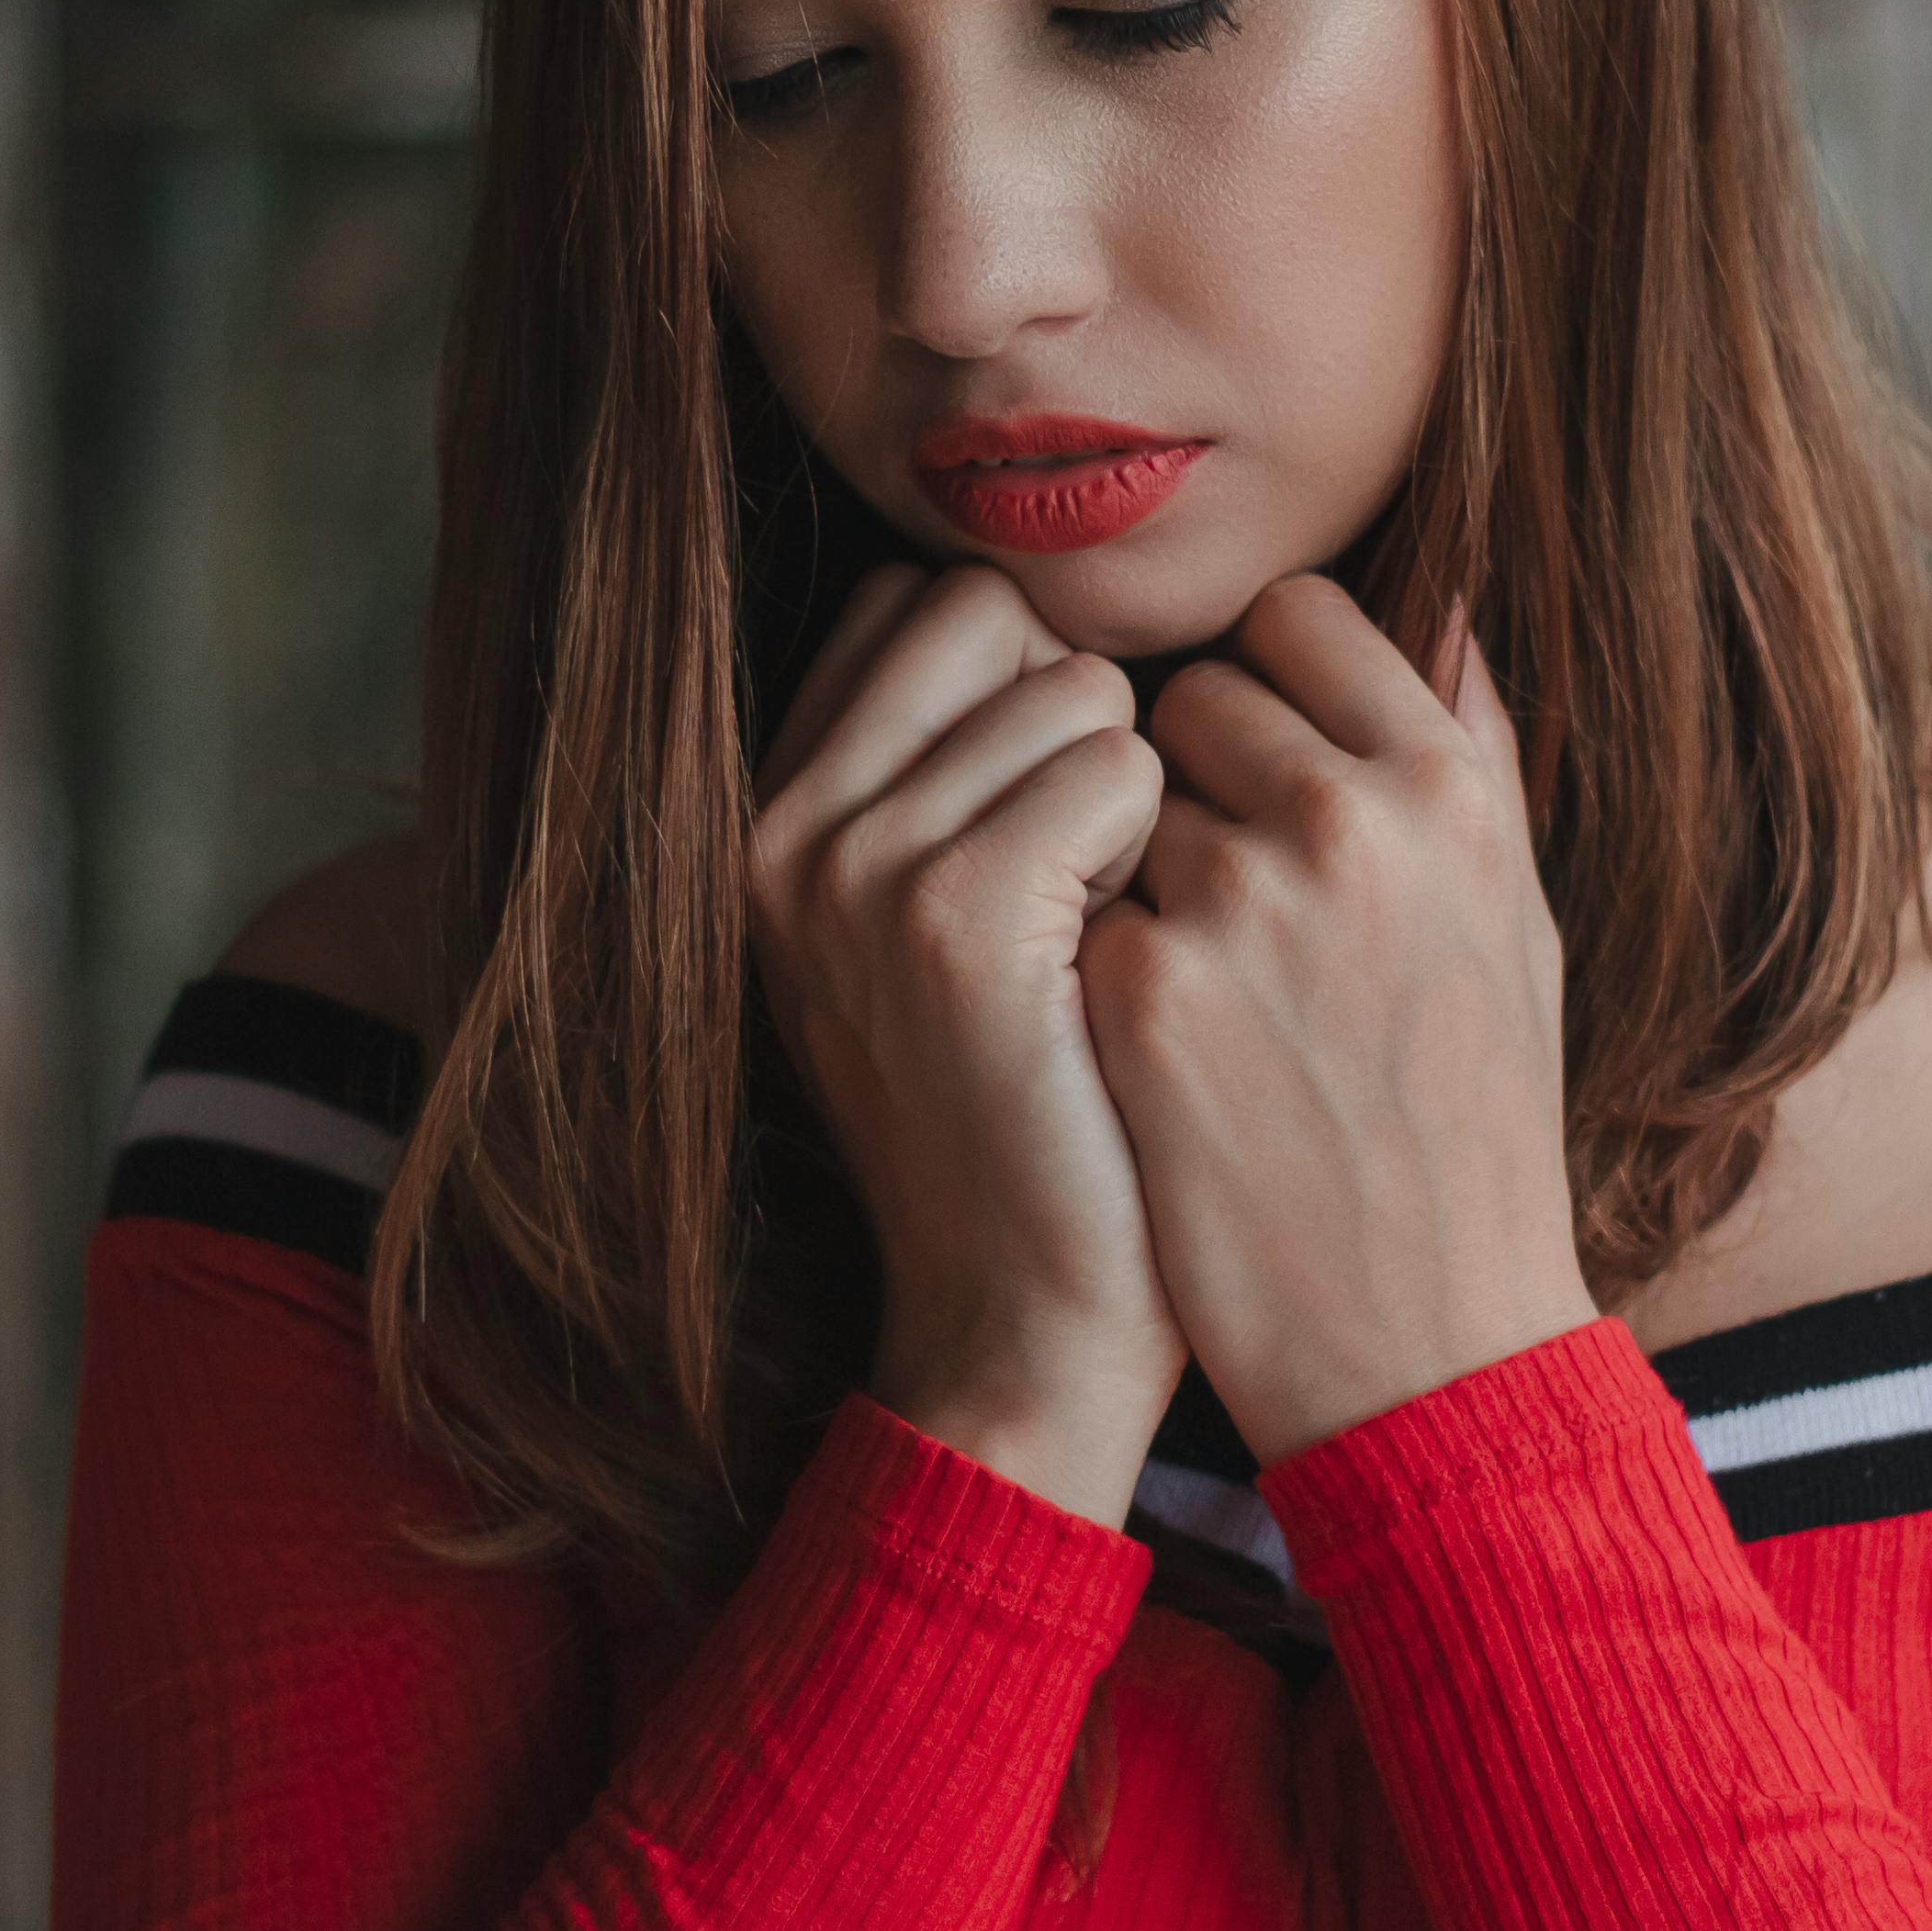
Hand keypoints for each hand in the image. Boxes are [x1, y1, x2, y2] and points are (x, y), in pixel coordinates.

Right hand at [748, 561, 1183, 1519]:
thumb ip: (953, 768)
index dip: (1027, 691)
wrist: (1025, 1330)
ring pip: (1075, 685)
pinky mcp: (952, 915)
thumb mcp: (946, 929)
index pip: (920, 605)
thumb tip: (1037, 600)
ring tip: (1100, 944)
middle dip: (1080, 721)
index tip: (1045, 835)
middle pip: (993, 614)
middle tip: (1083, 891)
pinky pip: (1120, 768)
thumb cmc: (1038, 1120)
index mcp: (769, 820)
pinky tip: (1126, 967)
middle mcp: (781, 829)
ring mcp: (852, 867)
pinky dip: (1162, 855)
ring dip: (1136, 799)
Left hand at [1077, 575, 1595, 1465]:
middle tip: (1232, 906)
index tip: (1255, 757)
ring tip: (1215, 1006)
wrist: (1427, 1346)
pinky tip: (1157, 1064)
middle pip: (1187, 701)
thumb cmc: (1478, 1135)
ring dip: (1137, 880)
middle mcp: (1350, 822)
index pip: (1297, 617)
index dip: (1261, 681)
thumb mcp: (1516, 930)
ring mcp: (1237, 907)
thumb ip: (1472, 759)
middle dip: (1186, 782)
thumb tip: (1434, 608)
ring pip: (1115, 810)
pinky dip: (1095, 975)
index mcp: (1451, 787)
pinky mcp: (1141, 997)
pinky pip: (1076, 914)